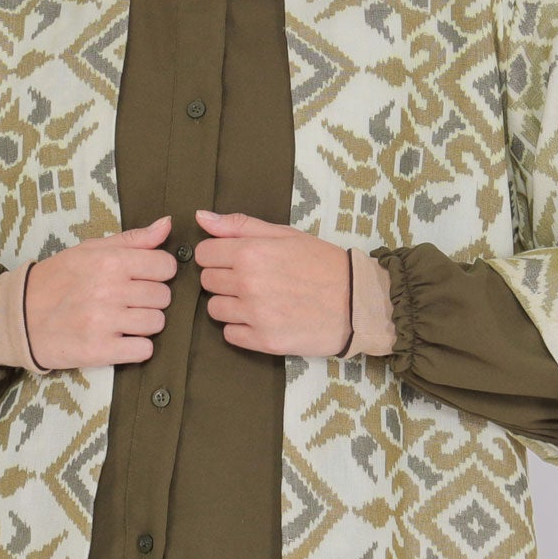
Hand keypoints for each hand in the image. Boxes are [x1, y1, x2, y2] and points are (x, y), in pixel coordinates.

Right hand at [18, 214, 177, 369]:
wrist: (19, 316)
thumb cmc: (57, 279)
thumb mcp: (90, 250)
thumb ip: (132, 239)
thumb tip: (168, 223)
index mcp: (110, 261)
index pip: (165, 266)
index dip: (158, 273)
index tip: (142, 278)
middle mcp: (109, 290)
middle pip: (163, 296)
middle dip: (150, 299)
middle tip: (126, 301)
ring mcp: (105, 322)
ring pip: (157, 323)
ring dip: (144, 324)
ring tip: (122, 320)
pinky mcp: (100, 350)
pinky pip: (144, 350)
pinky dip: (136, 348)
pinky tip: (120, 340)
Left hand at [193, 209, 350, 356]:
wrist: (356, 302)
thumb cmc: (321, 263)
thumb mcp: (284, 234)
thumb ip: (239, 226)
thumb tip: (200, 217)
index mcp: (251, 253)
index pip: (203, 254)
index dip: (217, 255)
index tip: (234, 259)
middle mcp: (248, 284)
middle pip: (206, 281)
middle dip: (224, 279)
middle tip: (251, 279)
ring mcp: (255, 315)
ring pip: (214, 310)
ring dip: (230, 304)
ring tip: (258, 300)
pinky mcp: (264, 341)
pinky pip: (229, 334)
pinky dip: (241, 328)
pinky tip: (262, 318)